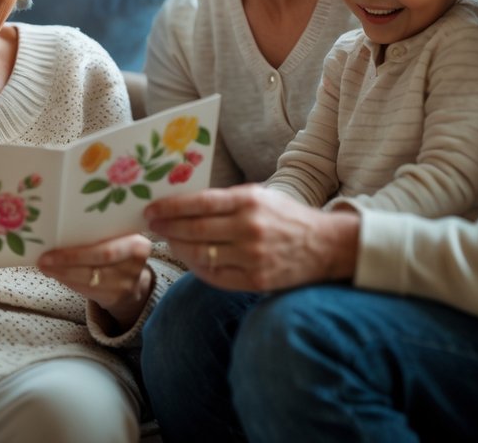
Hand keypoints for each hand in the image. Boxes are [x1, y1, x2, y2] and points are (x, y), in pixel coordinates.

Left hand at [38, 233, 152, 328]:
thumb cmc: (117, 252)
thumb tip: (57, 227)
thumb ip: (99, 232)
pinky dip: (69, 282)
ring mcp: (127, 284)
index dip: (76, 253)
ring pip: (89, 280)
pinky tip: (56, 275)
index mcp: (137, 243)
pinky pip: (88, 290)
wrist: (135, 281)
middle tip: (43, 260)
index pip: (105, 249)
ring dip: (63, 274)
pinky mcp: (117, 298)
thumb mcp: (118, 238)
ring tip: (45, 267)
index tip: (50, 250)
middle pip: (96, 265)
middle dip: (66, 262)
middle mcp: (135, 264)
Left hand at [143, 185, 359, 291]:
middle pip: (194, 230)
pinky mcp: (255, 280)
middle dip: (167, 227)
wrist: (327, 246)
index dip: (170, 208)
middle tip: (151, 224)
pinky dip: (196, 266)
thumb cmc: (285, 216)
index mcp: (249, 201)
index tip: (151, 209)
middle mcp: (250, 229)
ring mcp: (252, 257)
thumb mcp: (259, 196)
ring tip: (168, 240)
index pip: (199, 203)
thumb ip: (225, 200)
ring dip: (177, 247)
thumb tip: (181, 203)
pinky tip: (188, 257)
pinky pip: (214, 275)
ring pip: (200, 254)